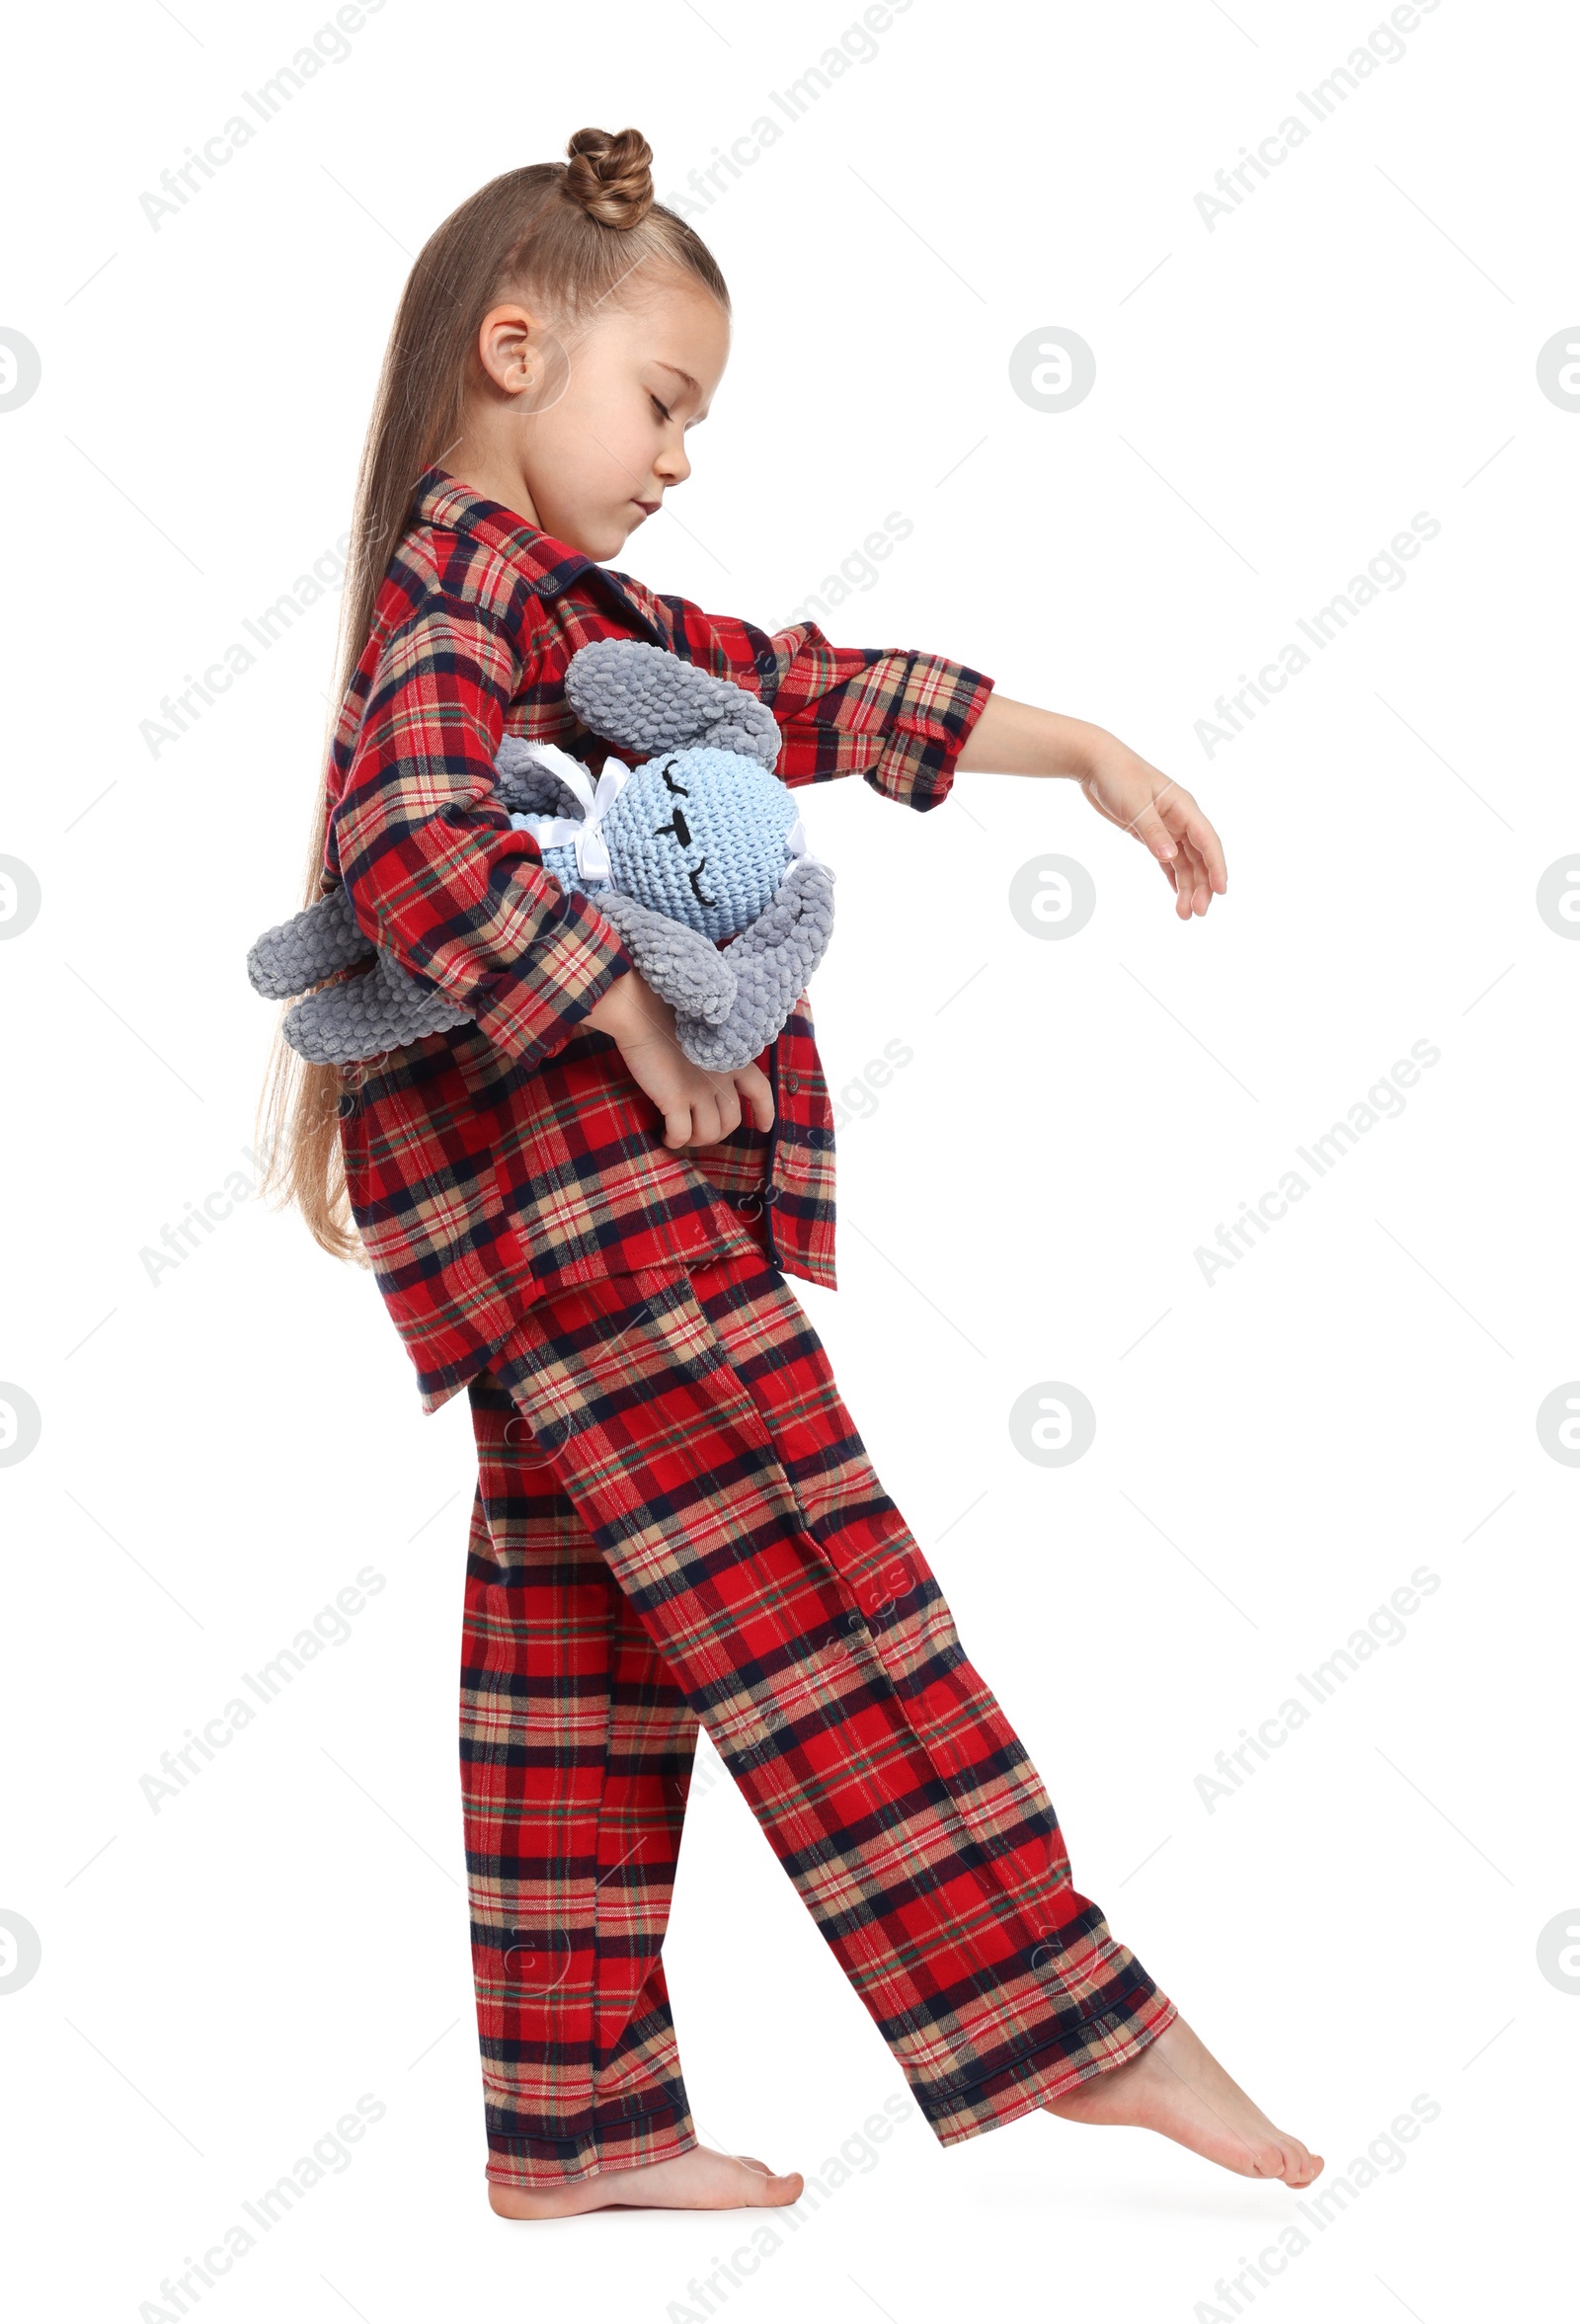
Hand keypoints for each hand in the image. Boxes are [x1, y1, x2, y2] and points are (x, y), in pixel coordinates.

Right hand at [584, 971, 774, 1148]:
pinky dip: (673, 1141)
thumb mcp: (705, 1032)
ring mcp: (699, 1089)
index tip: (764, 1127)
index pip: (760, 1090)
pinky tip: (664, 1136)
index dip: (764, 1112)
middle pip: (732, 1120)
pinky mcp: (675, 1098)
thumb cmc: (666, 1013)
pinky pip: (681, 1134)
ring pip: (709, 1133)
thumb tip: (711, 1075)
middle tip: (699, 1131)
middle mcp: (720, 1077)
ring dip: (696, 1140)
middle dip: (717, 1133)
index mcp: (732, 1059)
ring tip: (681, 1135)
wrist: (641, 1010)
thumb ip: (715, 1053)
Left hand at [1074, 733, 1226, 919]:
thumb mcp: (1135, 805)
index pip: (1207, 841)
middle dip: (1202, 885)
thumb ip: (1153, 833)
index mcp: (1183, 807)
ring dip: (1188, 887)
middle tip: (1198, 913)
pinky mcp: (1152, 833)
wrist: (1095, 762)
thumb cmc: (1117, 776)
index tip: (1221, 890)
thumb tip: (1171, 858)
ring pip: (1185, 862)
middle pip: (1200, 857)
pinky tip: (1177, 896)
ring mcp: (1167, 826)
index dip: (1217, 866)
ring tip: (1184, 914)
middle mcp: (1181, 818)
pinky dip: (1174, 877)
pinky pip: (1170, 860)